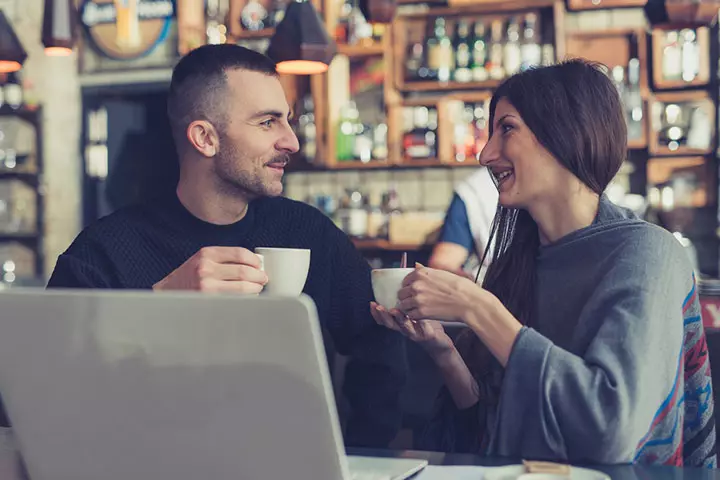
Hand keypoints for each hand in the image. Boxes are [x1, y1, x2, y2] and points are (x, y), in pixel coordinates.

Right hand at [153, 246, 267, 293]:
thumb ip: (225, 259)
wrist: (167, 293)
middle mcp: (206, 268)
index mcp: (206, 254)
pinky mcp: (208, 301)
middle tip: (263, 279)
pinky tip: (247, 298)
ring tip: (257, 289)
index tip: (259, 265)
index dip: (254, 260)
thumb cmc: (188, 277)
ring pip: (242, 287)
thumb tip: (255, 263)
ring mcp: (206, 286)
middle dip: (259, 276)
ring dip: (255, 288)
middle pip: (244, 271)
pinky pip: (235, 300)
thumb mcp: (203, 260)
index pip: (240, 253)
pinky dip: (246, 299)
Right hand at [370, 302, 455, 358]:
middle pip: (390, 323)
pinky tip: (421, 317)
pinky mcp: (426, 335)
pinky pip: (422, 330)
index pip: (384, 318)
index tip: (372, 303)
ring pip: (404, 327)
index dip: (376, 312)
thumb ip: (410, 297)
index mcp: (400, 321)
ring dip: (398, 319)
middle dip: (383, 315)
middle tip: (378, 307)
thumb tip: (409, 273)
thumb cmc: (427, 323)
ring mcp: (415, 333)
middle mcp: (404, 328)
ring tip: (394, 311)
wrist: (439, 340)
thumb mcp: (415, 310)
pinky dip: (421, 323)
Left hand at [396, 263, 481, 322]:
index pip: (405, 280)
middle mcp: (417, 285)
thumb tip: (416, 265)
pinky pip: (410, 315)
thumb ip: (426, 271)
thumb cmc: (460, 287)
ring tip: (418, 309)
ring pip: (403, 305)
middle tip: (414, 301)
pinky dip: (415, 316)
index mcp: (421, 274)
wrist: (469, 302)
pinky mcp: (421, 312)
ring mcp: (418, 299)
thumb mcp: (442, 272)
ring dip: (409, 307)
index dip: (409, 286)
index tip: (413, 290)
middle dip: (407, 297)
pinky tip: (422, 315)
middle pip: (402, 293)